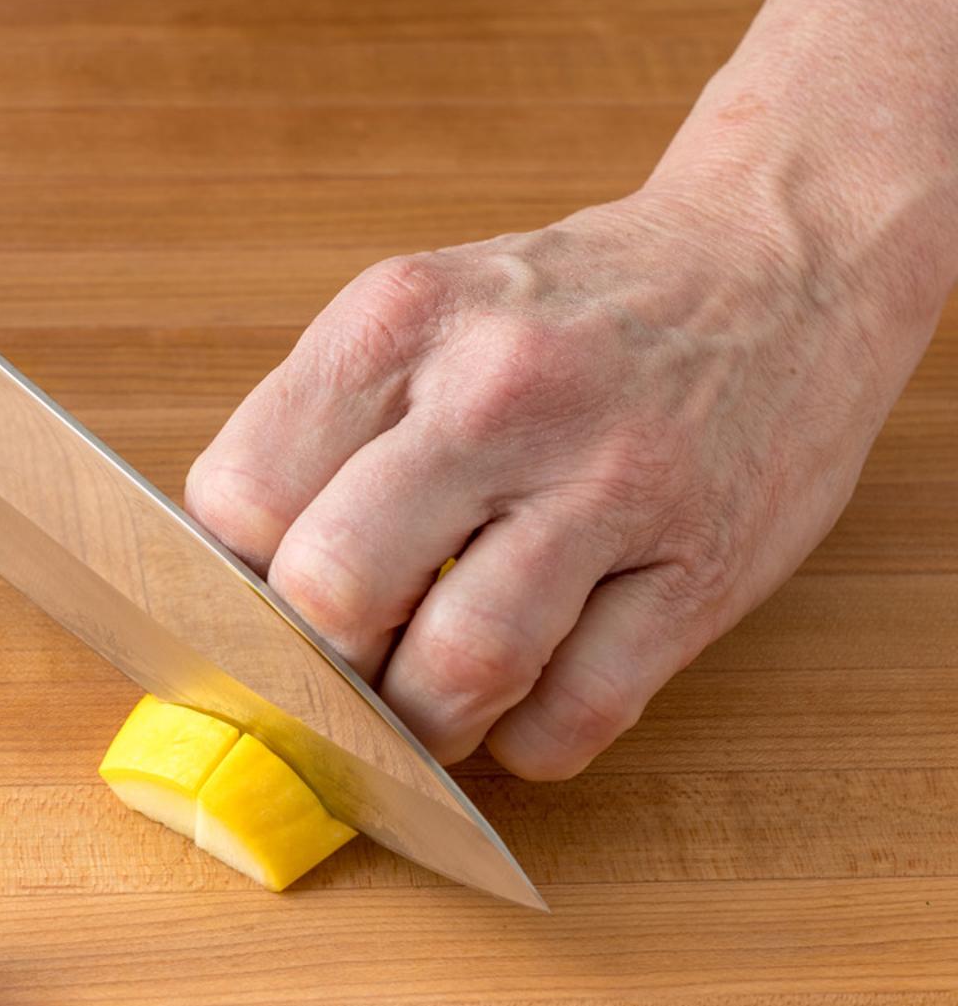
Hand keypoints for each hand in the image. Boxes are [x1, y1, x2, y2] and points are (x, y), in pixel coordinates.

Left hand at [184, 187, 917, 778]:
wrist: (781, 260)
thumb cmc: (568, 312)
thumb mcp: (423, 312)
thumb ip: (325, 429)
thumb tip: (224, 584)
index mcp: (400, 322)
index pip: (241, 498)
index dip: (226, 582)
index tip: (250, 609)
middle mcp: (498, 394)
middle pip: (333, 588)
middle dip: (315, 663)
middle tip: (335, 672)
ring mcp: (611, 483)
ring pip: (459, 668)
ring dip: (421, 726)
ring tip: (423, 709)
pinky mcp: (704, 569)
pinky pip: (581, 712)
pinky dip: (529, 746)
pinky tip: (521, 709)